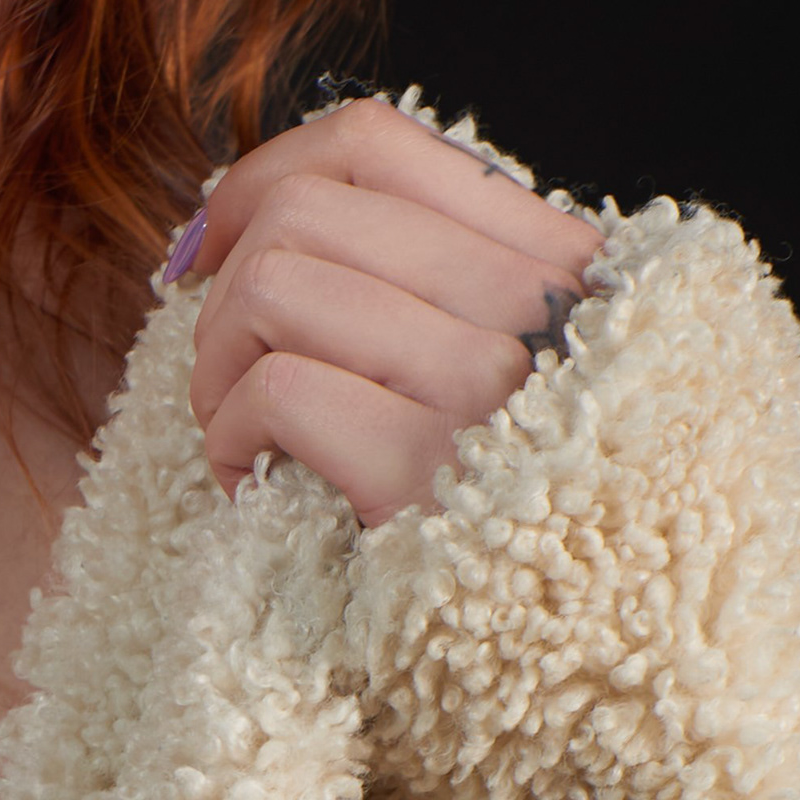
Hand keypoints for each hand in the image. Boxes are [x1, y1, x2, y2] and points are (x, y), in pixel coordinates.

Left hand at [169, 97, 600, 525]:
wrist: (588, 656)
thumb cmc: (504, 512)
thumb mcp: (497, 372)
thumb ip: (416, 280)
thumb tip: (243, 219)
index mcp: (552, 263)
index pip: (372, 143)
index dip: (258, 179)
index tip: (212, 251)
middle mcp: (532, 308)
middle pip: (304, 211)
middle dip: (226, 294)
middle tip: (229, 378)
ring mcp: (486, 389)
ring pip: (274, 286)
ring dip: (219, 368)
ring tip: (241, 436)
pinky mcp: (427, 475)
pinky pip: (274, 390)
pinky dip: (233, 439)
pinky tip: (259, 487)